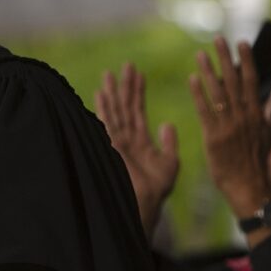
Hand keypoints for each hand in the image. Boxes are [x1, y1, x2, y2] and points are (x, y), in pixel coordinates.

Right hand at [95, 63, 178, 237]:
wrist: (145, 205)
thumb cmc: (156, 191)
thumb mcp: (170, 163)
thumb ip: (168, 142)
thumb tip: (167, 123)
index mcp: (140, 140)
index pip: (137, 110)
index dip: (138, 92)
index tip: (139, 73)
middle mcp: (126, 138)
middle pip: (125, 107)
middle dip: (125, 86)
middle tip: (126, 65)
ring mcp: (117, 142)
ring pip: (115, 111)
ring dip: (113, 92)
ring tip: (110, 73)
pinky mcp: (112, 146)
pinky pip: (108, 122)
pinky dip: (104, 108)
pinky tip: (101, 93)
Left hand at [189, 37, 270, 219]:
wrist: (248, 184)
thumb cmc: (257, 158)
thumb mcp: (270, 131)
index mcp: (257, 113)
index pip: (251, 80)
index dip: (245, 59)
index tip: (240, 42)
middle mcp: (244, 116)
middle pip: (233, 81)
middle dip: (225, 58)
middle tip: (217, 39)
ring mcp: (228, 125)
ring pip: (217, 93)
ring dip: (208, 71)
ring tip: (199, 54)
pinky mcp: (213, 136)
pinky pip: (205, 111)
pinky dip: (199, 94)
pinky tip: (192, 79)